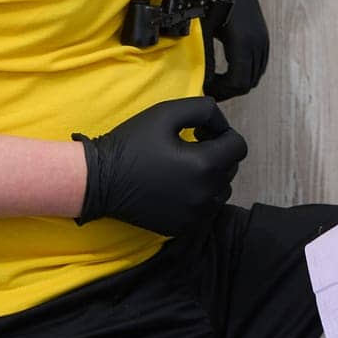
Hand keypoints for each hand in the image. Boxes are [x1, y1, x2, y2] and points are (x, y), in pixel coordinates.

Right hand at [72, 96, 247, 234]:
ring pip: (220, 191)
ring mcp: (194, 215)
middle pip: (230, 168)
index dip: (223, 133)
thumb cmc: (132, 143)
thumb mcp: (167, 113)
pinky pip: (205, 209)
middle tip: (189, 145)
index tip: (199, 131)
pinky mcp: (182, 227)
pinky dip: (198, 196)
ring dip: (210, 176)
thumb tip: (220, 124)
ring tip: (183, 166)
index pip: (239, 147)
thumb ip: (203, 110)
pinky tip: (175, 185)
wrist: (99, 181)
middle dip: (216, 153)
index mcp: (205, 165)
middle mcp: (205, 195)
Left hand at [203, 0, 268, 100]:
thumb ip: (206, 57)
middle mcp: (257, 44)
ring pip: (256, 75)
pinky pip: (260, 64)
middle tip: (212, 88)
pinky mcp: (264, 37)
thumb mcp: (204, 29)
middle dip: (230, 90)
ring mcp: (263, 41)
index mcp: (241, 43)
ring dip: (239, 82)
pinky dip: (247, 72)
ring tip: (220, 80)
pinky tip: (231, 69)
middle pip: (248, 83)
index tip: (207, 89)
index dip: (222, 91)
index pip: (237, 82)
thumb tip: (202, 80)